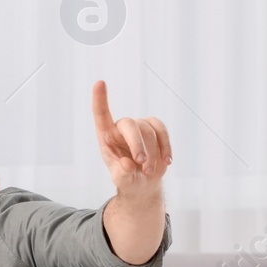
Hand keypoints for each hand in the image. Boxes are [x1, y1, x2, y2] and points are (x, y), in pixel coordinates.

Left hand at [91, 81, 170, 195]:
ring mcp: (139, 126)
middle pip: (130, 125)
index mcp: (107, 137)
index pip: (101, 115)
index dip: (100, 99)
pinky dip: (166, 146)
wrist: (143, 183)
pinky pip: (162, 131)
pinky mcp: (154, 129)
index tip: (99, 83)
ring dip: (152, 153)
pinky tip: (166, 161)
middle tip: (142, 164)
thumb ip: (122, 175)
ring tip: (149, 171)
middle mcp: (121, 128)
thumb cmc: (128, 179)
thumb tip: (127, 164)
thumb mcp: (122, 181)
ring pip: (148, 131)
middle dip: (138, 144)